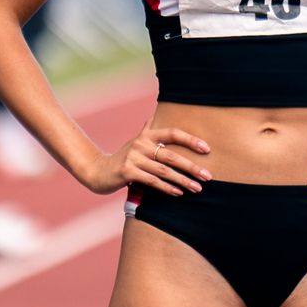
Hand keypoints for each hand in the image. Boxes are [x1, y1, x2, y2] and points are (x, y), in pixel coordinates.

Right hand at [82, 120, 211, 196]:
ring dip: (183, 180)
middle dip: (192, 167)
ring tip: (198, 188)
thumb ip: (148, 129)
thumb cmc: (124, 157)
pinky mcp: (127, 173)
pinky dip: (167, 188)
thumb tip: (156, 113)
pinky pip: (152, 181)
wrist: (98, 171)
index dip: (191, 140)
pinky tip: (179, 193)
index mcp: (146, 136)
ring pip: (164, 171)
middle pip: (171, 155)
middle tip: (208, 176)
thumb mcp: (137, 142)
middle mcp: (140, 144)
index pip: (172, 133)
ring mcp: (133, 158)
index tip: (207, 149)